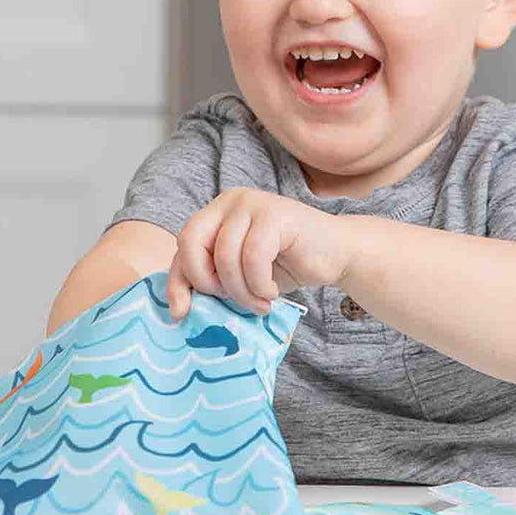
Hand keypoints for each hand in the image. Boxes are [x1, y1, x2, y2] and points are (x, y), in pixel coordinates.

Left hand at [166, 188, 355, 319]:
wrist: (337, 254)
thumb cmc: (287, 266)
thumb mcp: (240, 275)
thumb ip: (213, 279)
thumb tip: (178, 309)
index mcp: (216, 213)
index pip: (183, 247)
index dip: (178, 282)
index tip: (182, 314)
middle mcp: (230, 201)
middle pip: (192, 242)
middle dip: (205, 281)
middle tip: (230, 301)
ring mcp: (253, 203)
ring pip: (224, 255)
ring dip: (240, 291)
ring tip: (259, 303)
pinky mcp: (275, 214)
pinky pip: (252, 256)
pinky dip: (259, 284)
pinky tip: (272, 292)